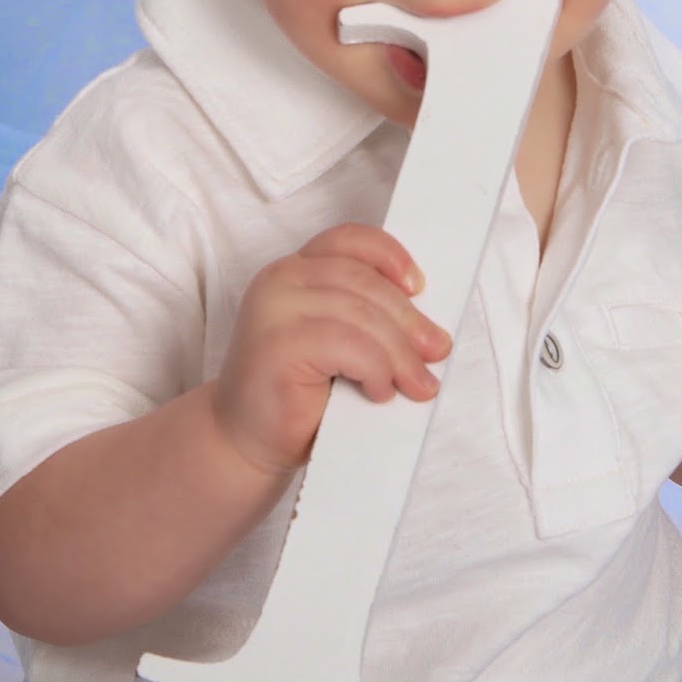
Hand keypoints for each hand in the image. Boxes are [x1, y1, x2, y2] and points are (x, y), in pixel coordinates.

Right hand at [214, 224, 450, 476]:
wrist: (245, 441)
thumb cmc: (297, 394)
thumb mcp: (337, 340)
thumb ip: (366, 316)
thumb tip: (429, 326)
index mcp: (295, 269)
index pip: (349, 241)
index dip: (390, 256)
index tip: (419, 288)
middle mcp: (280, 279)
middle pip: (363, 281)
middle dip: (409, 320)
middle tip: (436, 352)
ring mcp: (274, 309)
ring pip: (361, 314)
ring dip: (399, 353)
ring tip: (416, 384)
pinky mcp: (277, 345)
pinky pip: (348, 345)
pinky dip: (375, 369)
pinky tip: (379, 390)